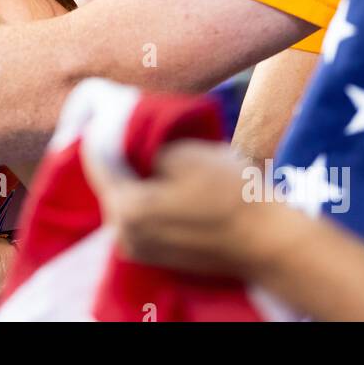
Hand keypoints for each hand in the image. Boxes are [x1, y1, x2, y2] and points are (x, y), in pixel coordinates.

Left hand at [83, 139, 299, 278]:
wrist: (268, 243)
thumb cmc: (231, 195)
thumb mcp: (185, 154)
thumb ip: (142, 144)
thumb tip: (121, 134)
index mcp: (124, 209)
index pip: (95, 158)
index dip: (101, 128)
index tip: (107, 108)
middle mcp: (121, 235)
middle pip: (108, 180)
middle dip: (118, 153)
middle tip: (134, 126)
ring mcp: (137, 250)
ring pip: (123, 198)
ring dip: (132, 175)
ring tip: (152, 151)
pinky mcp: (155, 256)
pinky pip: (138, 216)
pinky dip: (144, 195)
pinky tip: (163, 180)